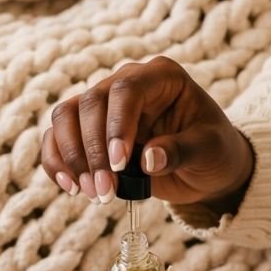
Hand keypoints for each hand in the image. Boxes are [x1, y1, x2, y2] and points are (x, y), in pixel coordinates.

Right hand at [42, 55, 253, 210]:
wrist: (204, 167)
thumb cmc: (213, 150)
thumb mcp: (210, 150)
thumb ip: (182, 151)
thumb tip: (148, 159)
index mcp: (161, 77)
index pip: (127, 89)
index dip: (116, 125)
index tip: (119, 164)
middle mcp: (127, 83)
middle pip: (90, 103)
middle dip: (93, 151)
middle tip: (104, 191)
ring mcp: (104, 105)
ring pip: (67, 116)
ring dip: (72, 157)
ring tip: (92, 193)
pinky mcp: (88, 129)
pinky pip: (59, 137)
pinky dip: (57, 162)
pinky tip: (70, 188)